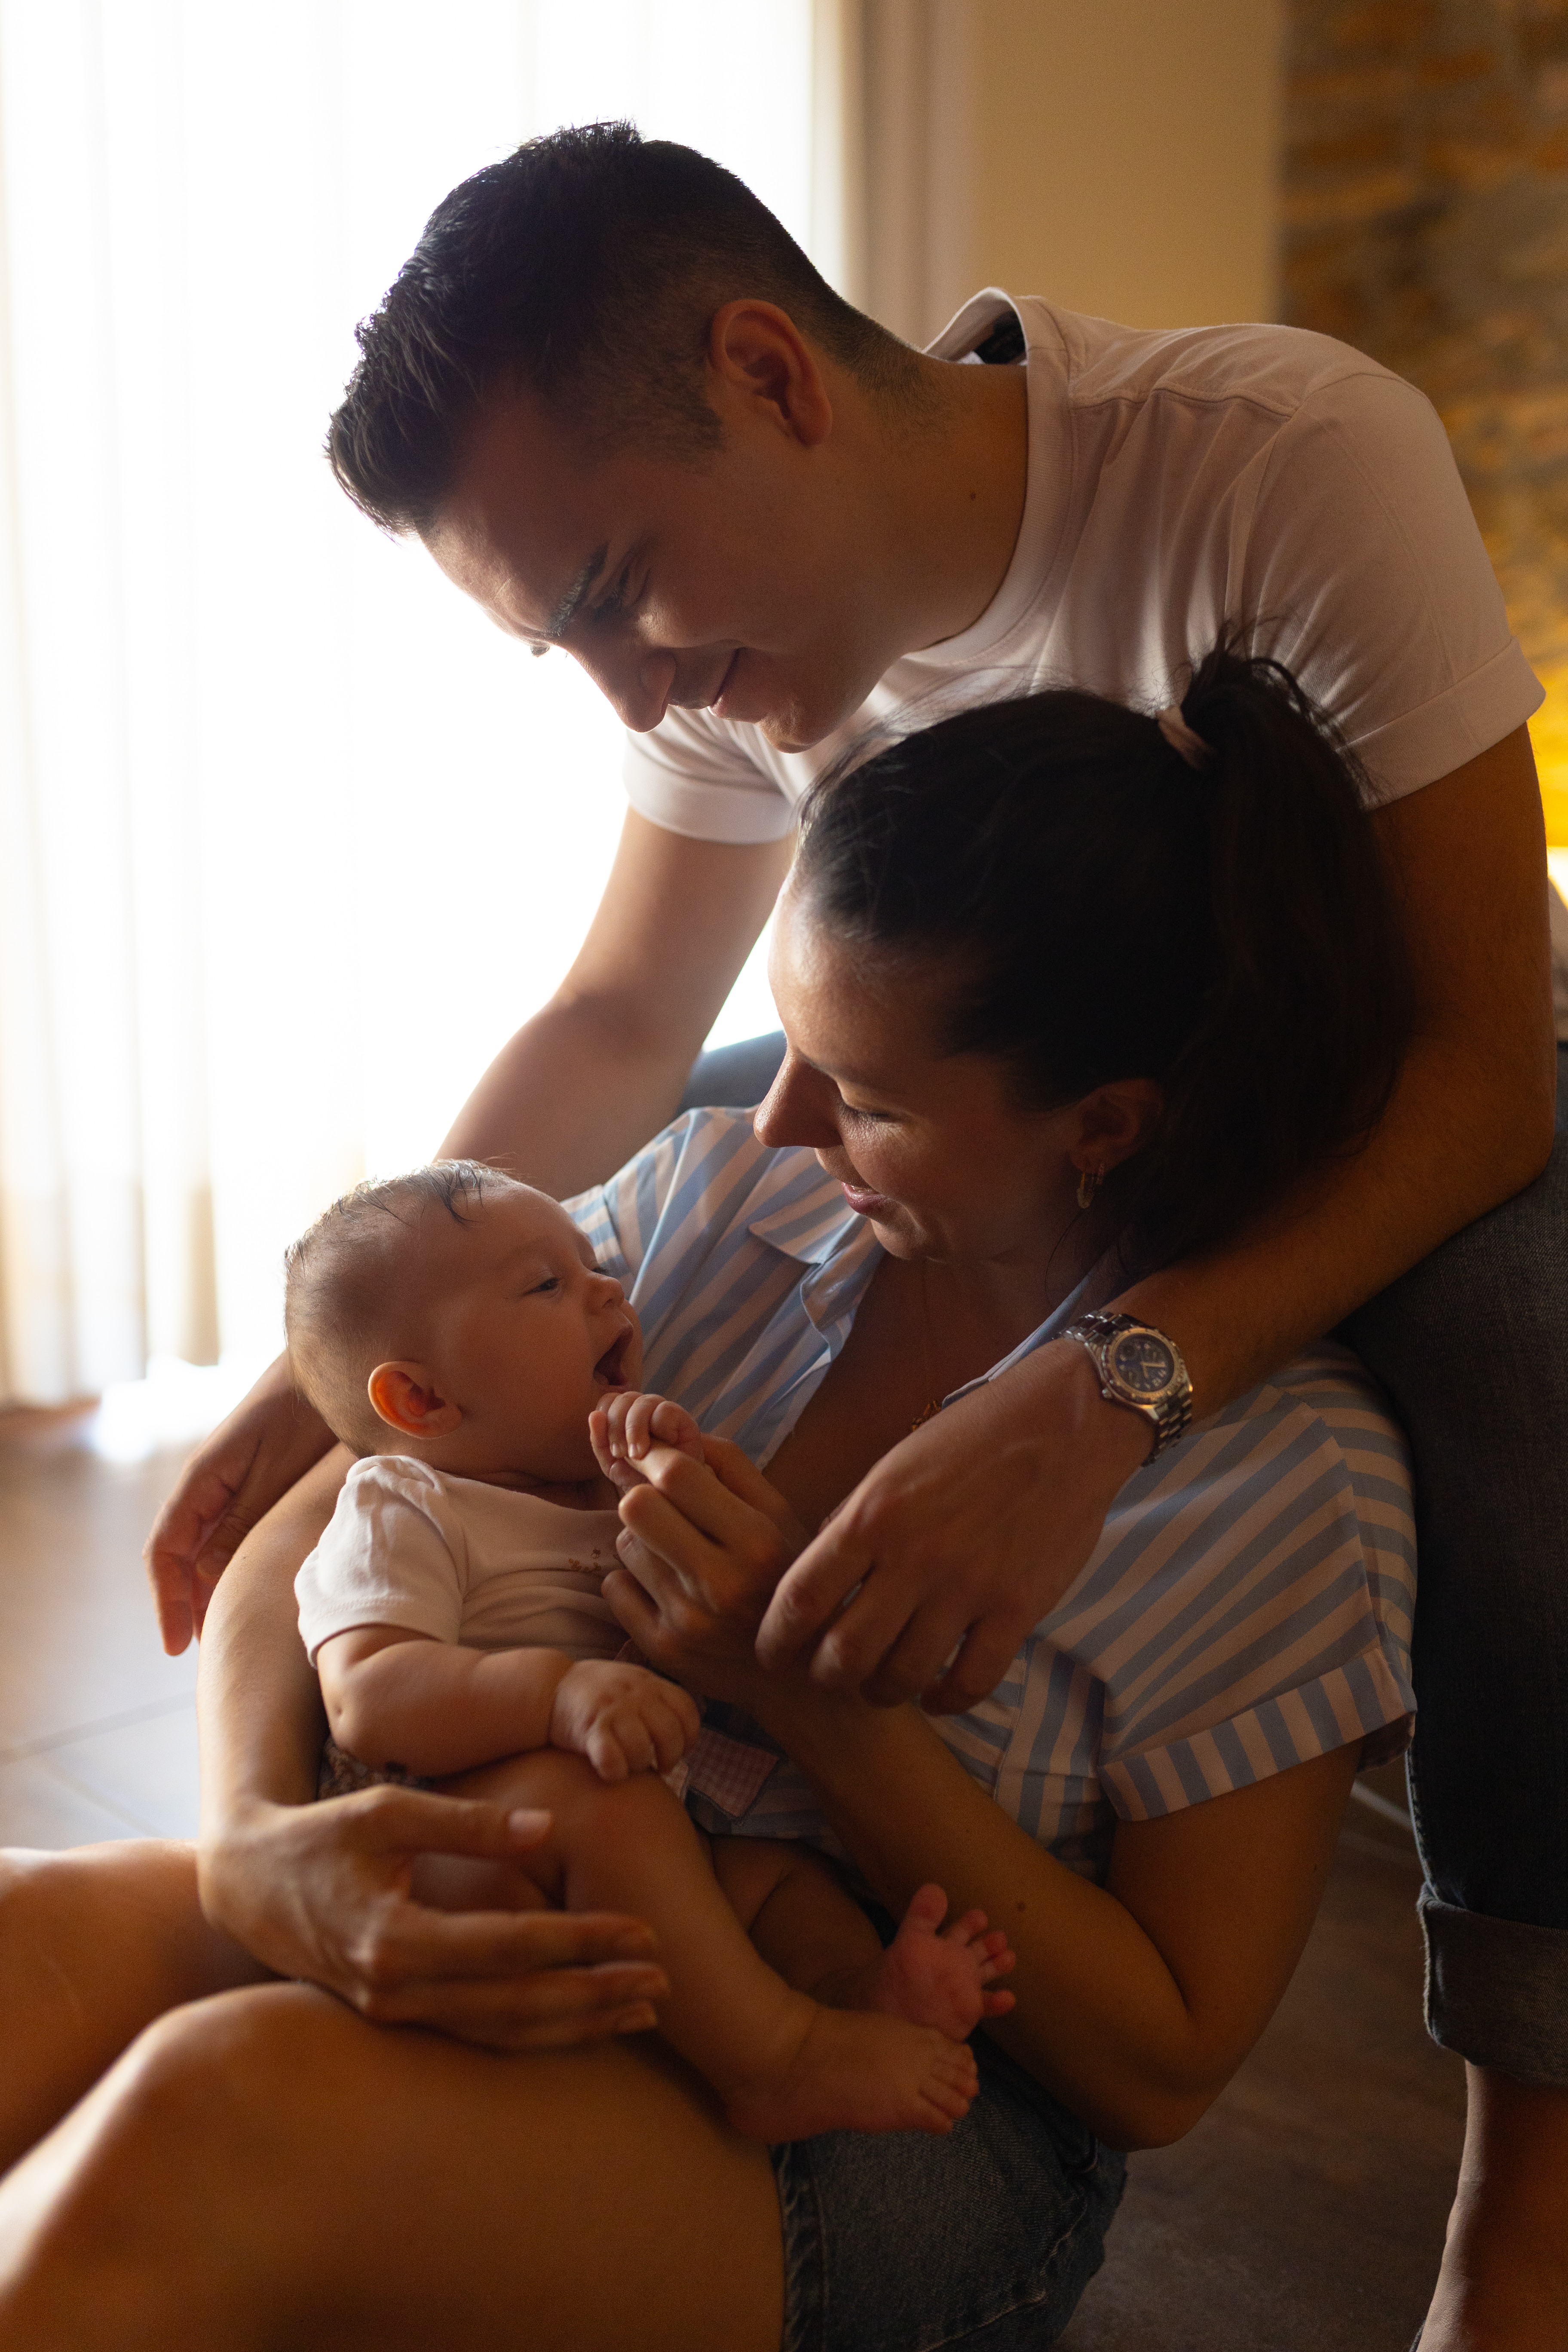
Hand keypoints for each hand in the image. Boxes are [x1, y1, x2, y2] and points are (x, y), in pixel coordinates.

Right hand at [144, 1352, 335, 1654]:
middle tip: (207, 1652)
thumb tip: (205, 1581)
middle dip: (188, 1604)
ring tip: (231, 1633)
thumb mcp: (273, 1472)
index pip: (165, 1551)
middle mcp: (210, 1484)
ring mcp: (233, 1483)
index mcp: (203, 1479)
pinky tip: (260, 1589)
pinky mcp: (261, 1482)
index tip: (178, 1645)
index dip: (168, 1600)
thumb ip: (241, 1522)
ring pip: (209, 1549)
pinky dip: (238, 1565)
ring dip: (212, 1589)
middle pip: (183, 1557)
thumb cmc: (306, 1410)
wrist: (337, 1365)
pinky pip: (236, 1533)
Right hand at [197, 1787, 670, 2050]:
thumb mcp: (389, 1812)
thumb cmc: (323, 1836)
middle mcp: (399, 1990)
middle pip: (517, 2003)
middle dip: (596, 1995)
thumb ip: (469, 1824)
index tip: (641, 1929)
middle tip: (663, 1981)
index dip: (580, 1940)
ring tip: (644, 2010)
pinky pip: (479, 2033)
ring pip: (503, 2031)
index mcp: (397, 1937)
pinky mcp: (400, 2017)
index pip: (511, 1946)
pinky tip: (585, 2022)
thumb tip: (546, 1828)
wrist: (249, 1886)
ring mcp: (398, 2013)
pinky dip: (537, 2031)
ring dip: (577, 2024)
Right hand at [548, 1660, 700, 1780]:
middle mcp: (634, 1693)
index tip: (683, 1750)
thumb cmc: (598, 1693)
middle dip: (670, 1757)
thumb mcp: (633, 1683)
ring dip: (640, 1765)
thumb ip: (658, 1700)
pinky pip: (611, 1760)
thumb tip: (687, 1733)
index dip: (690, 1736)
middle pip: (669, 1733)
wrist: (549, 1687)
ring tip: (632, 1765)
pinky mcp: (588, 1729)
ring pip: (641, 1750)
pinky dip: (615, 1772)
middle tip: (662, 1766)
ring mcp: (611, 1710)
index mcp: (649, 1682)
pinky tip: (611, 1771)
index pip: (687, 1710)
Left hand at [590, 1391, 705, 1492]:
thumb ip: (600, 1441)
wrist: (668, 1499)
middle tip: (620, 1454)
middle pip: (624, 1398)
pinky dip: (661, 1426)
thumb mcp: (612, 1465)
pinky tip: (664, 1446)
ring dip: (635, 1428)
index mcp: (626, 1417)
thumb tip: (594, 1415)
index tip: (610, 1450)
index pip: (609, 1401)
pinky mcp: (685, 1422)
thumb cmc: (640, 1481)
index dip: (605, 1420)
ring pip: (643, 1402)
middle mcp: (645, 1412)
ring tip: (638, 1454)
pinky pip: (666, 1409)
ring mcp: (665, 1414)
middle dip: (616, 1426)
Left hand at [604, 1437, 808, 1704]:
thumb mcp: (781, 1517)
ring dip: (643, 1543)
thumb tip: (678, 1431)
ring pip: (624, 1546)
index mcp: (757, 1541)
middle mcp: (721, 1583)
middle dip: (645, 1498)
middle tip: (665, 1511)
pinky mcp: (661, 1650)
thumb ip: (733, 1467)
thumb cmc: (788, 1579)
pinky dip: (632, 1583)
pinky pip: (614, 1588)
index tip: (653, 1457)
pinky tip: (665, 1590)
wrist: (798, 1680)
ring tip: (676, 1558)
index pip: (677, 1475)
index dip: (656, 1457)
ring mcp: (687, 1621)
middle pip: (636, 1506)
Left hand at [757, 1340, 1148, 1712]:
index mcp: (872, 1515)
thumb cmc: (973, 1437)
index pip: (801, 1598)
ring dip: (882, 1692)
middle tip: (828, 1677)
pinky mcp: (1018, 1609)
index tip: (772, 1654)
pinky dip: (946, 1701)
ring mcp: (968, 1587)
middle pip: (845, 1654)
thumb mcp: (894, 1464)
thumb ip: (854, 1521)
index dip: (776, 1639)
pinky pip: (971, 1681)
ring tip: (881, 1687)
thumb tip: (819, 1574)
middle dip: (826, 1677)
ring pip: (903, 1676)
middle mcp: (913, 1557)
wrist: (1065, 1423)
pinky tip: (936, 1695)